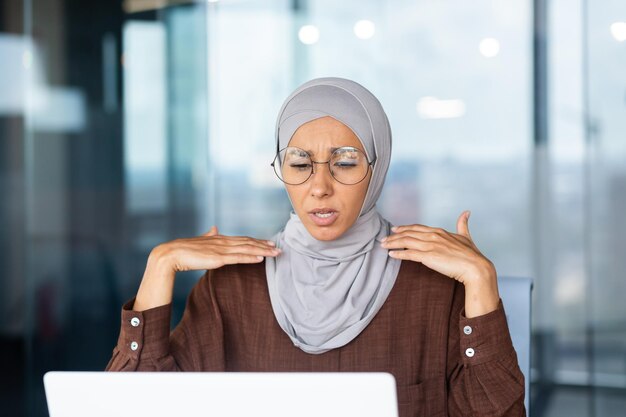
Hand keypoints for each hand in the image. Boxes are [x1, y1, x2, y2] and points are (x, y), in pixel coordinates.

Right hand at [157, 226, 280, 272]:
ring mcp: (221, 250)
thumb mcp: (200, 241)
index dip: (257, 241)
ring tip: (275, 253)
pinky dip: (250, 258)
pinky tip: (260, 259)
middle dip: (264, 246)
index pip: (242, 240)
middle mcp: (223, 242)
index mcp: (219, 239)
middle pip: (248, 243)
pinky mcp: (218, 258)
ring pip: (247, 249)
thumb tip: (214, 227)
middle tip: (278, 248)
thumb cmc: (184, 250)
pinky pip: (238, 258)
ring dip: (263, 251)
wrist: (171, 254)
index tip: (269, 243)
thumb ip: (209, 235)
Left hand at [381, 211, 498, 316]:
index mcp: (439, 231)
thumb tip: (466, 212)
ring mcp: (430, 246)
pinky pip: (409, 254)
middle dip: (394, 236)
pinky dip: (398, 253)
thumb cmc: (472, 254)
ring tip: (383, 245)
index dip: (405, 228)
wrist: (476, 267)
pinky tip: (391, 254)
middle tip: (383, 238)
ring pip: (406, 242)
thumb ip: (463, 224)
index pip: (417, 228)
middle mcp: (433, 236)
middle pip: (408, 234)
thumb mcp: (466, 236)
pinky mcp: (429, 257)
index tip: (395, 229)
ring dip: (393, 243)